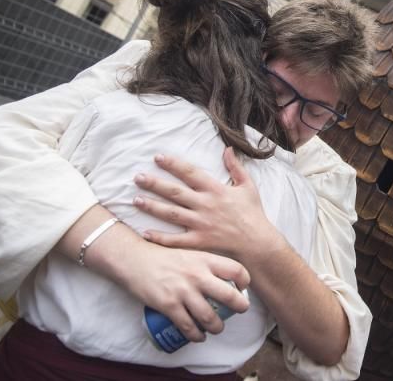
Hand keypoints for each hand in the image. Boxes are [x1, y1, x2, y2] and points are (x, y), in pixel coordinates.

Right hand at [80, 217, 250, 341]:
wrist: (135, 260)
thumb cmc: (164, 256)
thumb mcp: (190, 252)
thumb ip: (206, 262)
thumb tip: (225, 275)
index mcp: (205, 259)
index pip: (236, 270)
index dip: (245, 281)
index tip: (243, 289)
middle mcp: (198, 275)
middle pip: (229, 297)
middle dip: (240, 308)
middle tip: (239, 311)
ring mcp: (184, 291)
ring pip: (210, 317)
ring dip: (217, 327)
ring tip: (217, 328)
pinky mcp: (169, 305)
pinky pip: (188, 326)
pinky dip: (196, 335)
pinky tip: (198, 336)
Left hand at [133, 149, 289, 259]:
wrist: (257, 242)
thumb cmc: (253, 213)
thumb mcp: (248, 186)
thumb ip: (236, 167)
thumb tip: (227, 149)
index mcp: (216, 189)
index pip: (191, 173)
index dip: (173, 164)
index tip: (157, 157)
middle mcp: (206, 205)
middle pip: (175, 192)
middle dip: (154, 184)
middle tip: (137, 177)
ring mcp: (201, 224)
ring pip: (171, 213)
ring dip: (152, 206)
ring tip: (135, 200)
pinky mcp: (199, 241)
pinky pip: (176, 240)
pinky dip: (160, 237)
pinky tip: (145, 233)